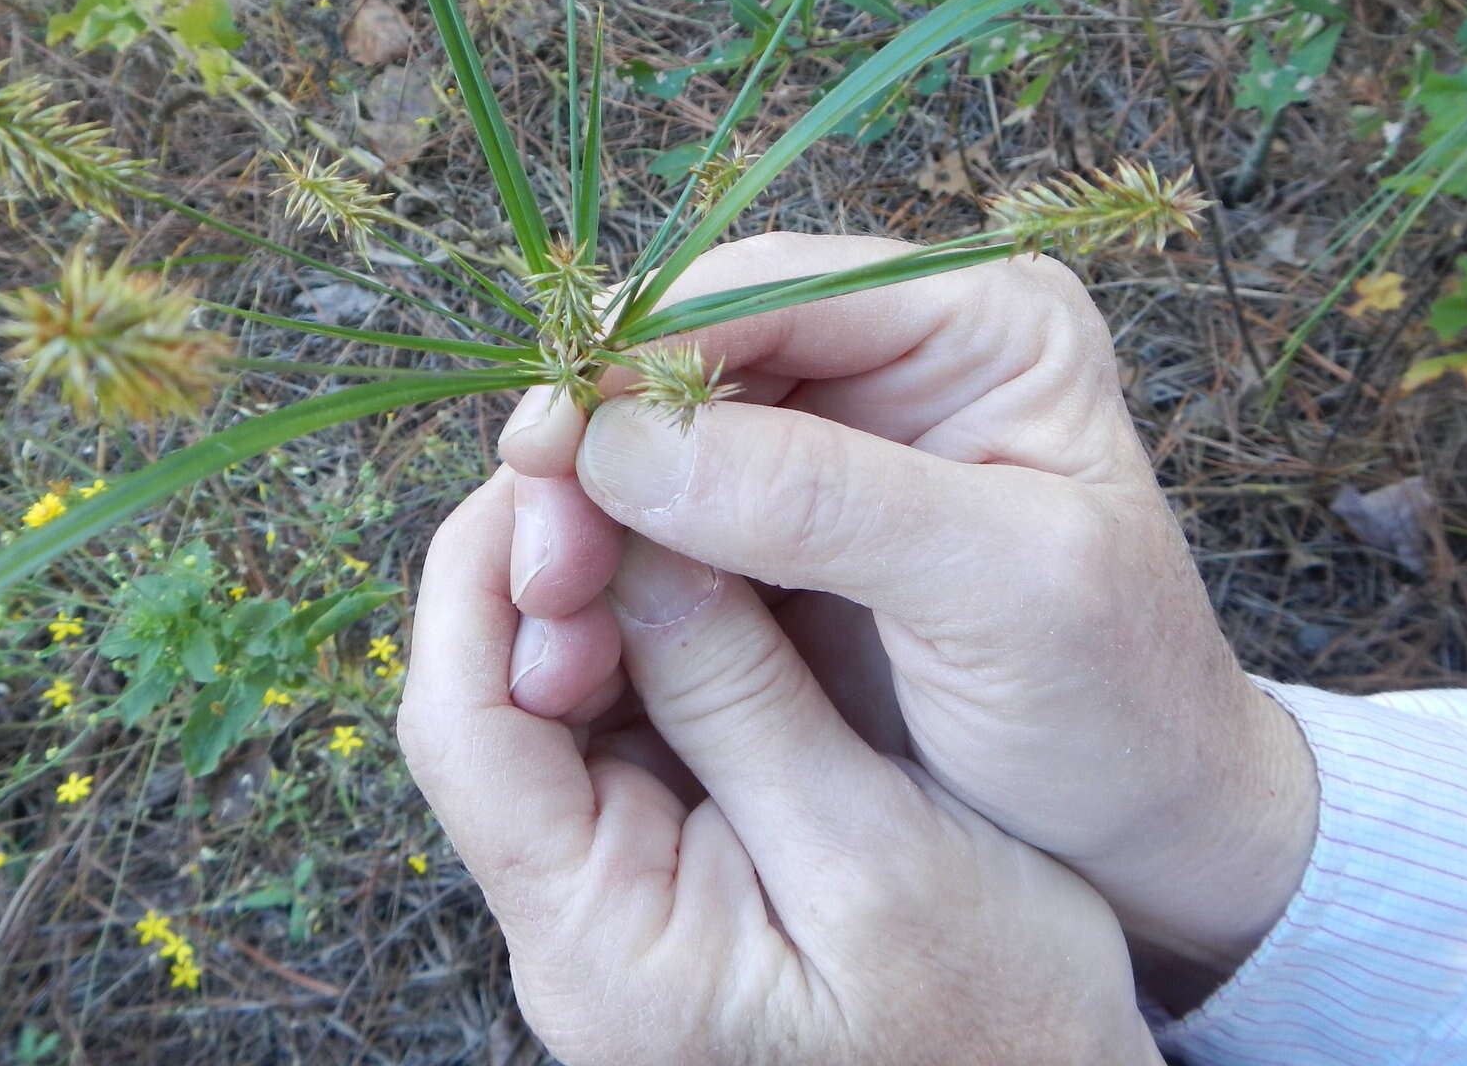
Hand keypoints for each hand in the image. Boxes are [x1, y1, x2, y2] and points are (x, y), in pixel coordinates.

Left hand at [398, 471, 1161, 1065]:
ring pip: (554, 704)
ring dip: (603, 593)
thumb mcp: (882, 847)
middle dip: (548, 566)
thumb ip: (741, 695)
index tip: (565, 458)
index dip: (493, 573)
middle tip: (628, 457)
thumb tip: (632, 536)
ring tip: (678, 494)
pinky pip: (623, 730)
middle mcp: (573, 931)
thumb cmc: (1001, 1019)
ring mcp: (614, 905)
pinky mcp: (664, 875)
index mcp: (601, 949)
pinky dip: (654, 640)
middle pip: (492, 705)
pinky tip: (711, 573)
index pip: (465, 729)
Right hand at [498, 233, 1318, 1003]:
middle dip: (602, 433)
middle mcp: (899, 350)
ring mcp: (839, 434)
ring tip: (538, 586)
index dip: (645, 350)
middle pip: (696, 346)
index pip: (775, 284)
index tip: (550, 441)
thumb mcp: (999, 593)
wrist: (1147, 832)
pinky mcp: (790, 521)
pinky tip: (568, 609)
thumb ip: (820, 501)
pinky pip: (667, 506)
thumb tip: (622, 443)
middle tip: (527, 532)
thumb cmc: (1115, 707)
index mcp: (980, 319)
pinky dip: (609, 551)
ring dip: (588, 498)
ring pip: (662, 427)